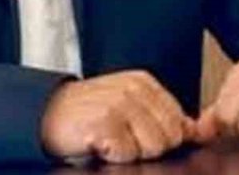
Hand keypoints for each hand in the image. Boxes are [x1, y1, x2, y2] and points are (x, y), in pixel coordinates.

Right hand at [40, 70, 196, 162]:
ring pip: (152, 147)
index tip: (136, 134)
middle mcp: (134, 89)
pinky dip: (113, 155)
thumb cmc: (87, 113)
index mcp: (143, 82)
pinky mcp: (105, 122)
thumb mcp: (127, 105)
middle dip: (148, 146)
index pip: (179, 121)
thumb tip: (192, 130)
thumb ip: (160, 115)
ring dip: (130, 151)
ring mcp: (119, 104)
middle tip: (122, 137)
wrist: (45, 114)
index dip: (162, 137)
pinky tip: (99, 143)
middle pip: (169, 137)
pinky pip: (128, 154)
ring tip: (111, 139)